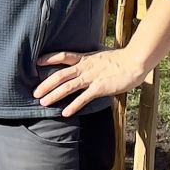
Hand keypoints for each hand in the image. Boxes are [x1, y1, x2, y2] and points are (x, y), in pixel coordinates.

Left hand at [34, 46, 150, 115]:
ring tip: (43, 103)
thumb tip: (86, 62)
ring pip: (68, 86)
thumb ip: (91, 60)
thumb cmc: (121, 59)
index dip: (49, 58)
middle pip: (60, 75)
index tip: (36, 62)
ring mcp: (91, 77)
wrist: (134, 61)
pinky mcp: (99, 88)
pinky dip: (73, 106)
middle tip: (35, 93)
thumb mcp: (101, 56)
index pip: (63, 56)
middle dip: (46, 84)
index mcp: (85, 58)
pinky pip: (83, 98)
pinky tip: (65, 113)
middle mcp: (85, 67)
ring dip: (54, 95)